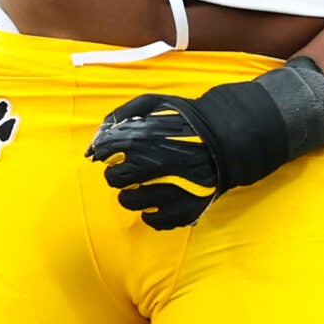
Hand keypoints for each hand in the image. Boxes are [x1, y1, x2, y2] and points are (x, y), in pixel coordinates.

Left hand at [87, 91, 228, 228]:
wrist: (226, 139)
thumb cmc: (186, 121)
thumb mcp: (156, 103)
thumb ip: (125, 113)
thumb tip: (97, 136)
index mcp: (145, 139)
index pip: (107, 151)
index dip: (103, 154)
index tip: (107, 156)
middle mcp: (155, 166)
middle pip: (115, 179)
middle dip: (117, 175)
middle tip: (127, 172)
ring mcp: (170, 190)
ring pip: (130, 201)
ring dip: (130, 195)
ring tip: (141, 187)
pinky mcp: (184, 209)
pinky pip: (154, 220)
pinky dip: (150, 213)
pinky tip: (156, 201)